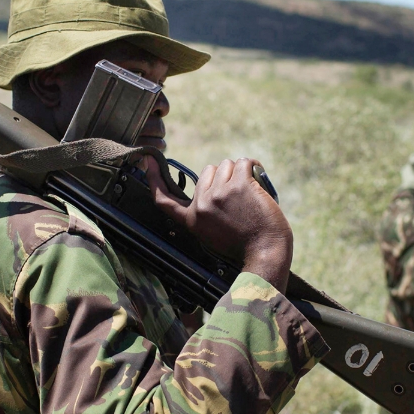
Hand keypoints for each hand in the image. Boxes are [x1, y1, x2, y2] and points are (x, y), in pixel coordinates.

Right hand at [148, 156, 292, 292]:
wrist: (265, 252)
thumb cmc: (245, 244)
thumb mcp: (212, 233)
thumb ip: (205, 210)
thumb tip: (209, 184)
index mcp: (192, 220)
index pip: (165, 198)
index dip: (154, 178)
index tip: (148, 160)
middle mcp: (201, 205)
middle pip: (208, 171)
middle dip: (223, 177)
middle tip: (238, 198)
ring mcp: (219, 194)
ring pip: (227, 165)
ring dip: (239, 172)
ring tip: (249, 194)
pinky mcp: (239, 185)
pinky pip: (244, 162)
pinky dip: (253, 166)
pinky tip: (258, 178)